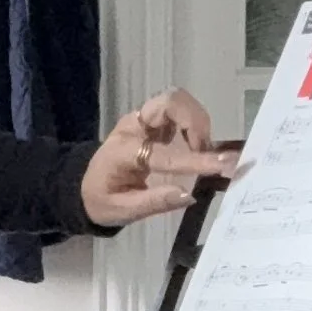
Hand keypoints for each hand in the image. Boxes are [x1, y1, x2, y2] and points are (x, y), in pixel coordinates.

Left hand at [78, 89, 237, 228]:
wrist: (85, 184)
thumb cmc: (102, 200)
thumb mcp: (122, 211)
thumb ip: (155, 203)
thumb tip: (188, 195)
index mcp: (123, 152)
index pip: (166, 154)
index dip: (197, 160)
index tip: (226, 164)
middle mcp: (133, 128)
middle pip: (170, 101)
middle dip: (196, 122)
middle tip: (206, 152)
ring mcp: (142, 120)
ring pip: (176, 100)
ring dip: (197, 121)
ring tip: (202, 150)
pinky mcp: (151, 121)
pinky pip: (177, 109)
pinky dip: (193, 122)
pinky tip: (195, 145)